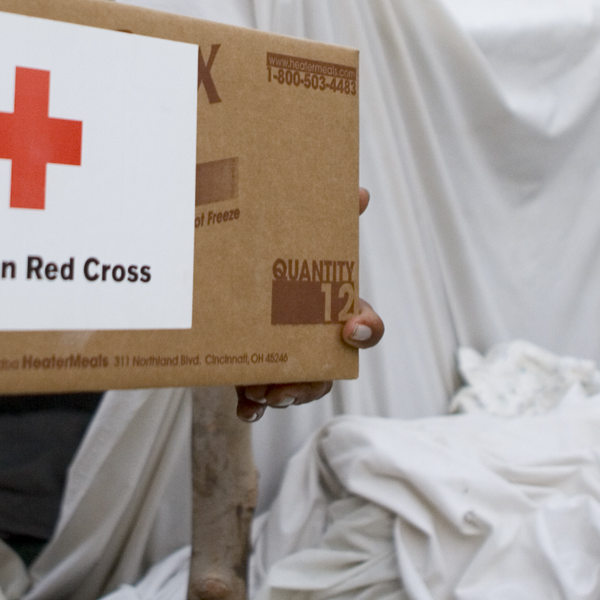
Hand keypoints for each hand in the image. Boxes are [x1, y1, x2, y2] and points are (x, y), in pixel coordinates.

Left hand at [237, 186, 383, 423]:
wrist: (232, 284)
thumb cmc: (279, 264)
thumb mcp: (300, 241)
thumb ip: (330, 220)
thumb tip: (359, 191)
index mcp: (334, 309)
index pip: (366, 326)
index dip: (365, 331)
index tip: (348, 329)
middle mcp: (317, 341)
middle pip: (328, 371)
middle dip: (311, 381)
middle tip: (288, 382)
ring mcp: (290, 363)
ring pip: (298, 389)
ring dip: (281, 394)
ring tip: (257, 388)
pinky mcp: (260, 377)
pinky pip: (263, 402)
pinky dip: (254, 408)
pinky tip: (245, 408)